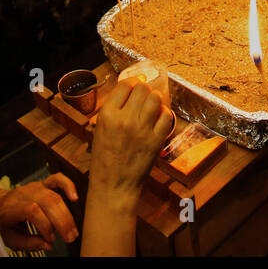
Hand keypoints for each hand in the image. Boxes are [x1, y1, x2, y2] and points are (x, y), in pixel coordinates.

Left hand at [0, 173, 78, 251]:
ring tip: (73, 230)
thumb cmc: (2, 223)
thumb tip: (48, 245)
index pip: (31, 210)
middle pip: (47, 202)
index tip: (50, 239)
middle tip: (69, 238)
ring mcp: (33, 187)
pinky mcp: (42, 183)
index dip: (45, 225)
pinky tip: (75, 197)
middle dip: (61, 222)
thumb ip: (28, 243)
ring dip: (67, 214)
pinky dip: (68, 186)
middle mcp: (22, 194)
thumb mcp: (9, 238)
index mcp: (10, 207)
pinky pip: (57, 179)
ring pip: (54, 196)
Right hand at [89, 76, 174, 196]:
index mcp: (107, 115)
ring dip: (155, 99)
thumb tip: (131, 88)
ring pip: (156, 98)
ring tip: (152, 106)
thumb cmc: (105, 158)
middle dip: (144, 90)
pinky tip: (159, 118)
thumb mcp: (100, 129)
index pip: (125, 85)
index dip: (132, 83)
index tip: (135, 86)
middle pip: (142, 88)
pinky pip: (167, 115)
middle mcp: (125, 119)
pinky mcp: (156, 139)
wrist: (113, 185)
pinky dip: (164, 113)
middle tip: (144, 97)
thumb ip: (114, 109)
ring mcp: (142, 129)